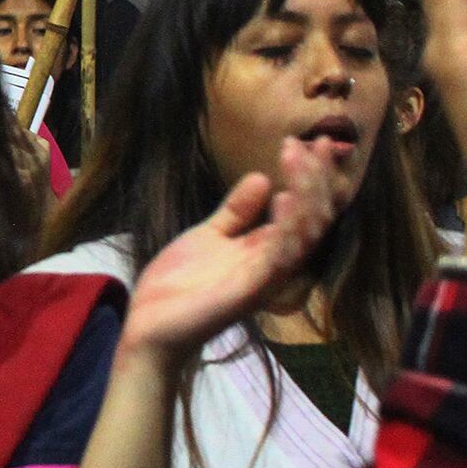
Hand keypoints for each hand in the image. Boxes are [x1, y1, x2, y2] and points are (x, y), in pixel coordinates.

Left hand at [119, 140, 339, 366]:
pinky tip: (285, 199)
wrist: (150, 326)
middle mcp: (274, 262)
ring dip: (307, 196)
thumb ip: (236, 212)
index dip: (311, 177)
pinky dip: (287, 229)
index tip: (308, 142)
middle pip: (314, 219)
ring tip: (299, 159)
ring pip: (305, 235)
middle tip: (313, 143)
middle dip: (316, 179)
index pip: (303, 210)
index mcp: (266, 249)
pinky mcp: (250, 291)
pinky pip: (280, 259)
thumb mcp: (208, 236)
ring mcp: (265, 277)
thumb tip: (262, 178)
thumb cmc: (179, 285)